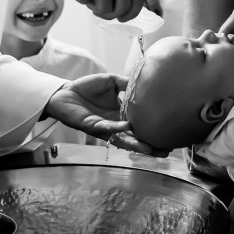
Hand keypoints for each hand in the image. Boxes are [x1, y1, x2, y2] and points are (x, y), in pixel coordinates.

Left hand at [44, 73, 168, 156]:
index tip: (168, 137)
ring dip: (135, 144)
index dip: (152, 132)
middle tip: (165, 152)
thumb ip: (126, 83)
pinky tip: (126, 126)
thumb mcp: (111, 81)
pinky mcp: (91, 126)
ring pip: (122, 139)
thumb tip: (143, 82)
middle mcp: (115, 125)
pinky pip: (106, 128)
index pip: (139, 126)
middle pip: (134, 139)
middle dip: (149, 147)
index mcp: (120, 115)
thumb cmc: (87, 88)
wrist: (65, 91)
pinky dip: (116, 127)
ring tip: (150, 149)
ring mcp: (104, 128)